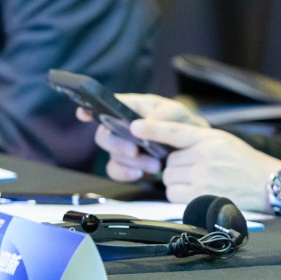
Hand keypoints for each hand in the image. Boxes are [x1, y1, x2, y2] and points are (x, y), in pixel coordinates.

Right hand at [79, 93, 204, 182]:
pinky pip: (117, 170)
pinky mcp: (129, 164)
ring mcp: (124, 146)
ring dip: (129, 162)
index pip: (106, 105)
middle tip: (135, 150)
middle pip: (103, 134)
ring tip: (154, 165)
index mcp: (133, 107)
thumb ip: (162, 115)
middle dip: (116, 144)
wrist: (197, 149)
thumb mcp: (177, 113)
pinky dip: (126, 174)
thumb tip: (140, 124)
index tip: (83, 114)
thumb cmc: (184, 124)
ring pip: (112, 155)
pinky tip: (139, 174)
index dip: (90, 109)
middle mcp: (123, 126)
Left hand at [125, 115, 280, 216]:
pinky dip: (179, 194)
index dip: (153, 128)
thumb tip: (168, 148)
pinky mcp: (199, 196)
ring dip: (177, 180)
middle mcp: (204, 156)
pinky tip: (196, 191)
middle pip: (169, 161)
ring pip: (168, 177)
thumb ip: (195, 140)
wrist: (265, 183)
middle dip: (177, 166)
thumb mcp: (222, 140)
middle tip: (196, 168)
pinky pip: (172, 194)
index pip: (175, 131)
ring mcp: (201, 177)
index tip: (135, 126)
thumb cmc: (243, 162)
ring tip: (198, 179)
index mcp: (208, 138)